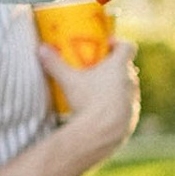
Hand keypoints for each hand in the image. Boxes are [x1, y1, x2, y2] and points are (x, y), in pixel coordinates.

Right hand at [44, 36, 138, 161]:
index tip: (106, 45)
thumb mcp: (68, 80)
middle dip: (114, 65)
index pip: (128, 47)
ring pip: (128, 86)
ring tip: (99, 90)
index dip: (119, 43)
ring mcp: (134, 99)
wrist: (102, 132)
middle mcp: (131, 80)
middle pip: (127, 66)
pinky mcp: (133, 116)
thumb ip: (54, 63)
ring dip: (118, 85)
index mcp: (119, 66)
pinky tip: (103, 110)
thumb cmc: (87, 101)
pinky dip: (118, 103)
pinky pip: (127, 105)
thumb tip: (41, 48)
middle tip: (98, 68)